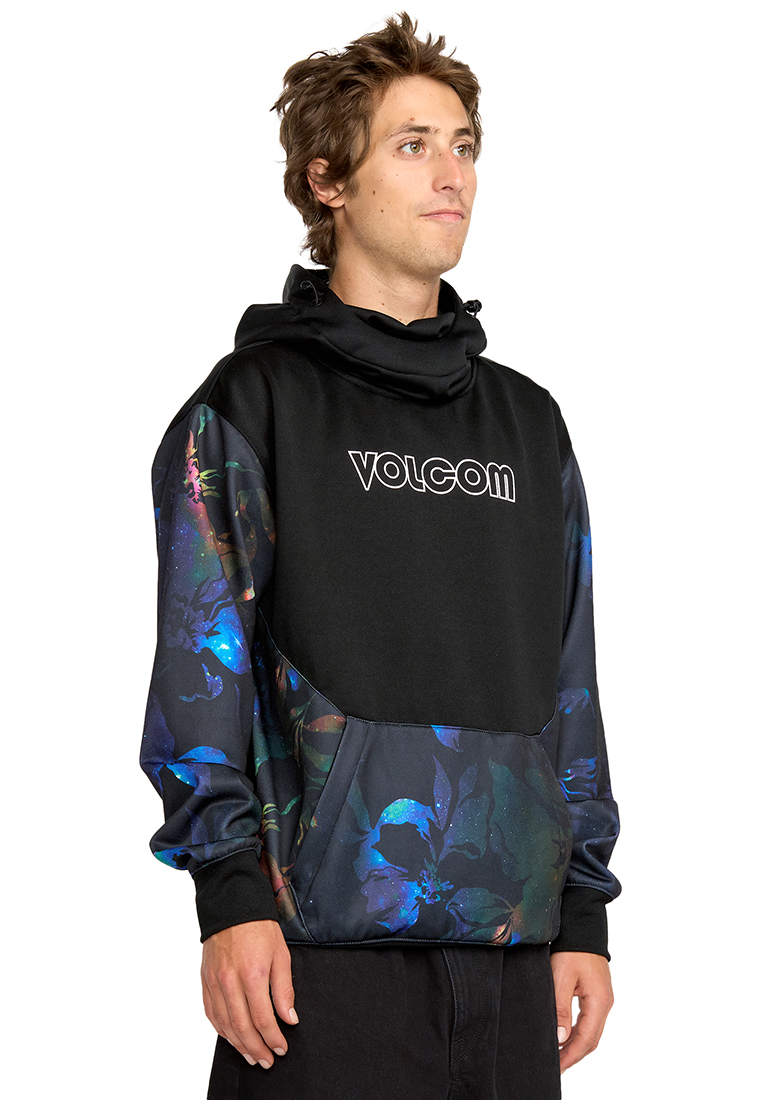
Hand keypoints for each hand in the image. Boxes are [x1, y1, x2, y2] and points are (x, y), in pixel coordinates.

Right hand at [201, 919, 297, 1068]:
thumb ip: (284, 989)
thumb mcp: (281, 954)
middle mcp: (230, 982)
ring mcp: (214, 982)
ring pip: (225, 1025)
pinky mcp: (205, 981)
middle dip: (256, 1049)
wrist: (232, 905)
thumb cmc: (259, 927)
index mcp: (252, 975)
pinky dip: (222, 1030)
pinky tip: (232, 1037)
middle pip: (242, 1027)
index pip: (262, 1019)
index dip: (272, 1038)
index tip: (281, 1048)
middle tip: (267, 1060)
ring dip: (238, 1045)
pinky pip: (211, 1013)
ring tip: (251, 1056)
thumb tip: (289, 1018)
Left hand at [550, 951, 613, 1072]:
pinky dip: (578, 1032)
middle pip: (591, 1039)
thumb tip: (561, 1037)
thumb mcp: (561, 976)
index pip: (586, 1039)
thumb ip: (561, 1008)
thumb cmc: (572, 948)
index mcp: (599, 1001)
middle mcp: (605, 1003)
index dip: (571, 1056)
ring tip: (559, 1054)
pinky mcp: (597, 992)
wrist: (582, 925)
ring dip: (576, 1044)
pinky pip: (589, 1020)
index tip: (558, 1067)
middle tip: (556, 1066)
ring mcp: (602, 998)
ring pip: (591, 1030)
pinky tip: (566, 1035)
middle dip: (574, 1054)